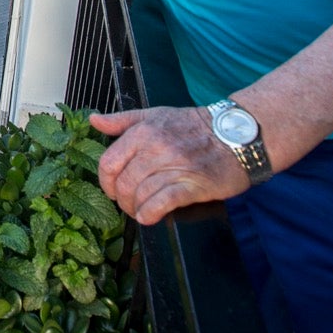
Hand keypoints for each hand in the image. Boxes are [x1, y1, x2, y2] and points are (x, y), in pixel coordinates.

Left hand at [89, 107, 249, 225]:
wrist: (237, 133)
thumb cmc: (193, 126)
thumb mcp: (155, 115)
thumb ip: (122, 121)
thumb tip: (94, 120)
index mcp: (143, 132)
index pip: (109, 162)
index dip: (105, 182)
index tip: (112, 189)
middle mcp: (156, 148)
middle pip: (123, 183)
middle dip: (121, 200)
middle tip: (128, 204)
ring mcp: (175, 167)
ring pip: (140, 194)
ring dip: (135, 209)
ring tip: (140, 211)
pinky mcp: (193, 185)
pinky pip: (162, 203)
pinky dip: (150, 213)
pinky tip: (149, 217)